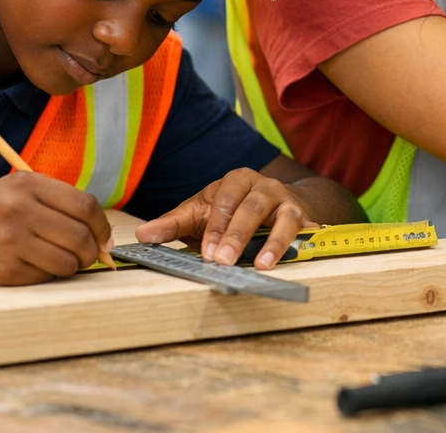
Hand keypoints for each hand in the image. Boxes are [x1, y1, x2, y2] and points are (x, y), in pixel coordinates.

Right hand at [0, 172, 113, 284]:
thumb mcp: (18, 189)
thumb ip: (59, 203)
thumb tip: (103, 235)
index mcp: (27, 184)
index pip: (85, 206)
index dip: (102, 226)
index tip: (104, 238)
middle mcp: (18, 209)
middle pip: (80, 235)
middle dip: (93, 251)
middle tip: (90, 256)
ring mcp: (10, 240)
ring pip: (67, 261)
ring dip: (74, 266)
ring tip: (65, 262)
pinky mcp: (3, 269)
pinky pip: (45, 277)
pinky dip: (50, 275)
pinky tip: (37, 266)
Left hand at [134, 168, 316, 269]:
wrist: (275, 205)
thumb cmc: (232, 210)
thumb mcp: (201, 213)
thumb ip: (173, 224)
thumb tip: (141, 235)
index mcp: (236, 180)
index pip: (225, 200)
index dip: (216, 227)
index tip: (206, 252)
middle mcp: (264, 187)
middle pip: (252, 206)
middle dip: (238, 235)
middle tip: (224, 259)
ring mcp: (287, 202)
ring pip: (283, 217)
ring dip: (273, 242)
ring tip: (262, 264)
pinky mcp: (304, 219)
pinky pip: (303, 231)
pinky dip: (298, 244)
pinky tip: (293, 258)